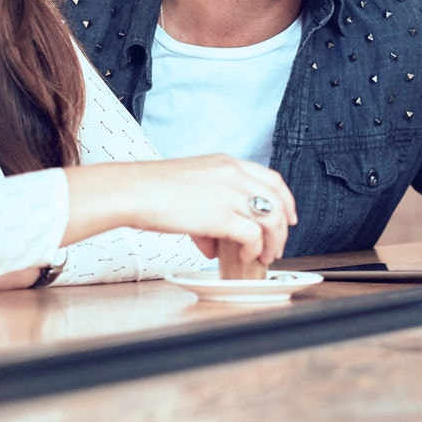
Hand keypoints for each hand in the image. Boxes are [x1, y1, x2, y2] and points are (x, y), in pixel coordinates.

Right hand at [65, 155, 297, 264]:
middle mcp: (234, 174)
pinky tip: (246, 257)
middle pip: (278, 200)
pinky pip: (254, 236)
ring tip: (265, 256)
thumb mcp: (189, 190)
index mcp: (227, 163)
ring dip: (273, 242)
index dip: (285, 200)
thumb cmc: (151, 190)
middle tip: (278, 244)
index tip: (288, 216)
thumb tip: (214, 244)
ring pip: (272, 219)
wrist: (133, 191)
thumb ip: (208, 212)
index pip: (271, 178)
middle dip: (283, 227)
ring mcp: (230, 193)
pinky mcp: (222, 215)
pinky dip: (255, 250)